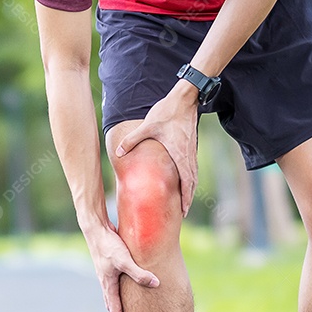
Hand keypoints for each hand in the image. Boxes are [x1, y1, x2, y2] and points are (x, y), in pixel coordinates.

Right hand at [83, 222, 159, 311]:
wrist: (95, 230)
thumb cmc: (109, 245)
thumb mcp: (125, 260)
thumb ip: (139, 272)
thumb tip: (156, 283)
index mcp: (108, 285)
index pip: (116, 311)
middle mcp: (106, 282)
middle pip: (112, 307)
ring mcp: (106, 275)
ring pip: (112, 297)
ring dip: (117, 308)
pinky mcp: (109, 267)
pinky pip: (114, 286)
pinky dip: (118, 294)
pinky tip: (125, 290)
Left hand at [115, 81, 199, 215]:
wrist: (185, 97)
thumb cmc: (167, 112)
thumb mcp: (147, 126)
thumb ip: (132, 140)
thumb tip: (118, 152)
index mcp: (180, 155)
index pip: (186, 183)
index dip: (185, 198)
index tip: (183, 211)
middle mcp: (188, 156)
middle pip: (192, 183)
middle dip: (188, 199)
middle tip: (182, 213)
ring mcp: (191, 151)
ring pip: (194, 176)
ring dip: (190, 190)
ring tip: (184, 202)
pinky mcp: (191, 146)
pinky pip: (192, 168)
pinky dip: (190, 179)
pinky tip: (184, 182)